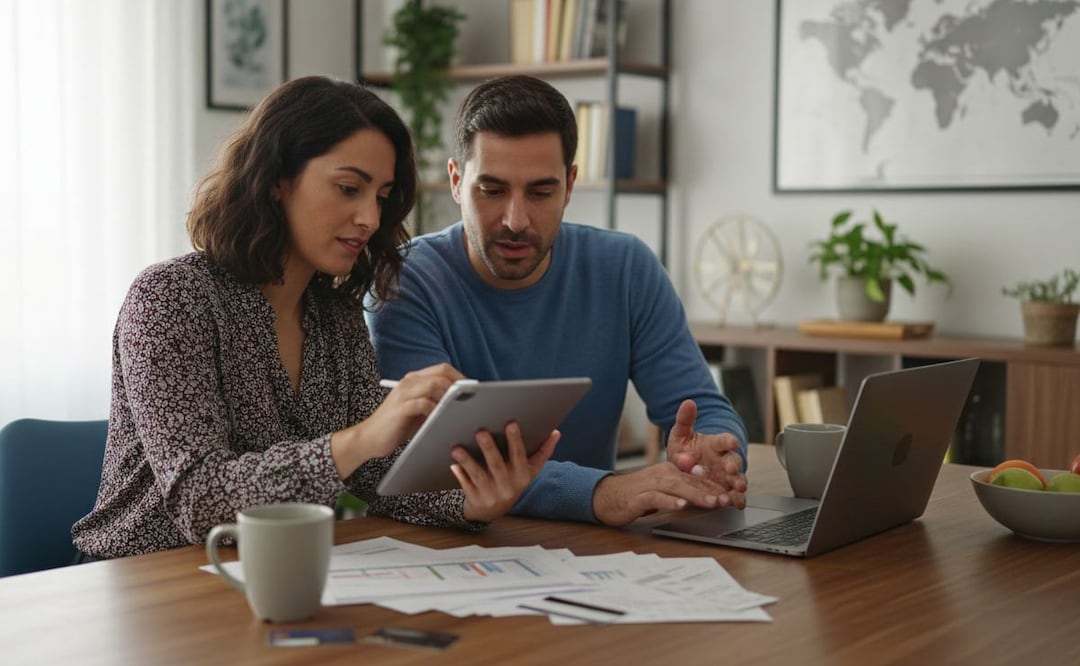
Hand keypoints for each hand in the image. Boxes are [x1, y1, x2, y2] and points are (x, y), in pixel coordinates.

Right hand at [330, 363, 463, 477]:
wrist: (369, 438)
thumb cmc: (397, 425)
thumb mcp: (419, 410)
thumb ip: (435, 401)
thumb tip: (462, 402)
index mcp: (414, 379)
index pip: (443, 369)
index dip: (460, 377)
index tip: (472, 392)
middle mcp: (409, 382)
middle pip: (442, 373)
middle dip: (459, 386)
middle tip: (469, 401)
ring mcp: (404, 394)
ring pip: (434, 385)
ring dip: (449, 397)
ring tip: (457, 410)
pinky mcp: (400, 408)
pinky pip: (424, 403)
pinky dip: (435, 410)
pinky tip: (440, 419)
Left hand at [455, 422, 559, 521]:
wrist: (494, 510)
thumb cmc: (513, 481)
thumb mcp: (530, 470)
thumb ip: (543, 452)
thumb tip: (556, 432)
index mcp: (522, 475)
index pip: (520, 455)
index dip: (516, 440)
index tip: (511, 423)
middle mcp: (507, 485)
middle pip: (497, 465)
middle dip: (489, 448)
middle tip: (481, 432)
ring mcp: (490, 493)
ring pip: (478, 475)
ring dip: (468, 461)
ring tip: (457, 448)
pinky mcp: (475, 498)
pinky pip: (466, 485)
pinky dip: (460, 474)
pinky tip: (453, 464)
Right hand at [592, 462, 736, 526]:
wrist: (605, 497)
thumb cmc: (635, 495)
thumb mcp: (661, 491)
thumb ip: (680, 491)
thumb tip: (702, 497)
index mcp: (669, 472)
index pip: (695, 479)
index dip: (714, 487)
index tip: (731, 495)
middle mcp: (661, 475)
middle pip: (690, 481)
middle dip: (711, 491)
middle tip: (727, 499)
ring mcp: (650, 485)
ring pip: (677, 487)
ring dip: (696, 495)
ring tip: (713, 502)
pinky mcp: (639, 497)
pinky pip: (656, 498)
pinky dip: (670, 501)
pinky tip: (681, 506)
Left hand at [665, 399, 747, 497]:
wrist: (684, 469)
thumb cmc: (685, 449)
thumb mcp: (681, 434)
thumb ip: (685, 420)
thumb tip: (688, 402)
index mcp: (715, 444)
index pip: (724, 439)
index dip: (729, 441)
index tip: (732, 442)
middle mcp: (724, 460)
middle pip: (734, 460)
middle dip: (734, 465)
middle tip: (731, 469)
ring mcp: (727, 477)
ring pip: (738, 479)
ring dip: (738, 484)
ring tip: (737, 488)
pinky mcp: (726, 491)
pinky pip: (735, 496)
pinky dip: (737, 500)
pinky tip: (737, 503)